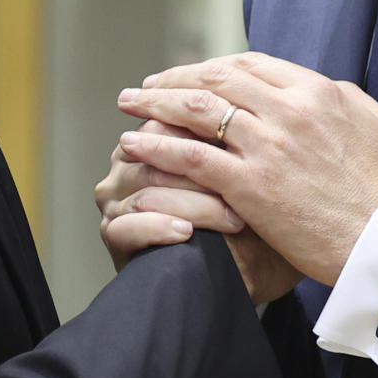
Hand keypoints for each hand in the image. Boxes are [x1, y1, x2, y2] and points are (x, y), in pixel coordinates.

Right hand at [95, 118, 300, 304]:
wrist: (235, 273)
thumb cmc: (246, 220)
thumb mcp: (247, 176)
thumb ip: (239, 141)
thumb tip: (263, 104)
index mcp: (154, 135)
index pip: (172, 119)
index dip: (210, 131)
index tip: (252, 144)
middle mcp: (129, 162)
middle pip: (155, 149)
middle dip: (202, 168)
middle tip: (245, 182)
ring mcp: (118, 198)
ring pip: (147, 190)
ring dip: (192, 203)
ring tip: (233, 219)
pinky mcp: (114, 235)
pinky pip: (128, 227)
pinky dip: (159, 228)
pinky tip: (187, 232)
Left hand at [115, 52, 377, 285]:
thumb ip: (348, 100)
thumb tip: (326, 90)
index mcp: (317, 92)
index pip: (251, 65)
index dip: (213, 66)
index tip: (192, 73)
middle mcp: (287, 110)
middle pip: (215, 80)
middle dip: (174, 78)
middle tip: (148, 85)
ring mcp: (265, 147)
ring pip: (196, 111)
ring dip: (155, 104)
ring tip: (129, 103)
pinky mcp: (249, 185)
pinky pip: (192, 159)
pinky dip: (159, 148)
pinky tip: (135, 146)